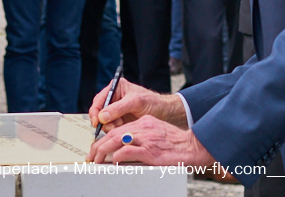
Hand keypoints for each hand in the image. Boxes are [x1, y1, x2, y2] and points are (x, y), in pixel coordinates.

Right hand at [89, 78, 188, 131]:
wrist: (164, 113)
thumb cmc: (152, 102)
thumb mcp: (136, 102)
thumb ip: (118, 108)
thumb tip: (102, 116)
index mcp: (116, 88)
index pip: (99, 100)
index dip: (95, 111)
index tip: (97, 121)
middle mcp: (114, 99)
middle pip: (99, 112)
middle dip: (103, 121)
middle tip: (111, 127)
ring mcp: (116, 111)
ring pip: (104, 122)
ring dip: (109, 127)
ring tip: (120, 127)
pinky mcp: (120, 121)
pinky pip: (111, 127)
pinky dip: (114, 130)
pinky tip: (123, 129)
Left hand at [90, 117, 213, 166]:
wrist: (193, 147)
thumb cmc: (176, 144)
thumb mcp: (157, 133)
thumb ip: (143, 137)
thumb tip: (125, 150)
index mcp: (144, 122)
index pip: (119, 128)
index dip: (105, 139)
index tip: (97, 148)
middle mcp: (143, 127)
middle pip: (113, 134)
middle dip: (98, 146)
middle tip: (91, 156)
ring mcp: (146, 139)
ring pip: (116, 141)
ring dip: (102, 152)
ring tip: (96, 161)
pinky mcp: (150, 151)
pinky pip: (127, 152)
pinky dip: (117, 157)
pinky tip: (113, 162)